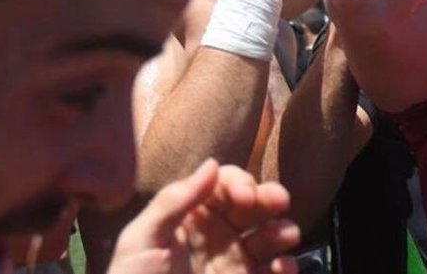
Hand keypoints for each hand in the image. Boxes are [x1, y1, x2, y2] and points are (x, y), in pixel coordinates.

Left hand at [108, 159, 298, 273]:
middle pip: (253, 205)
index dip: (239, 182)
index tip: (245, 197)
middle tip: (280, 201)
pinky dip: (286, 267)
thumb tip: (213, 163)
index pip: (223, 185)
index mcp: (190, 217)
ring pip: (269, 236)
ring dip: (282, 230)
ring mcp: (234, 262)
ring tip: (287, 237)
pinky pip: (274, 271)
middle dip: (269, 197)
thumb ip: (173, 201)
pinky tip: (282, 268)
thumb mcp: (140, 242)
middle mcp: (216, 234)